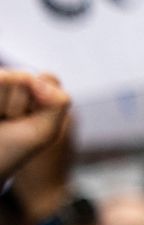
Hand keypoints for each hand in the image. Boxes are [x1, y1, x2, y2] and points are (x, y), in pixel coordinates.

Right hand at [0, 71, 71, 195]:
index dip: (42, 101)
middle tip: (11, 122)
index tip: (32, 120)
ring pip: (3, 78)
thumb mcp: (46, 130)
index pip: (47, 78)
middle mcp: (17, 84)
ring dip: (2, 104)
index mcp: (40, 92)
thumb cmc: (15, 147)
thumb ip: (57, 102)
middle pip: (23, 77)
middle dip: (18, 104)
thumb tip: (34, 77)